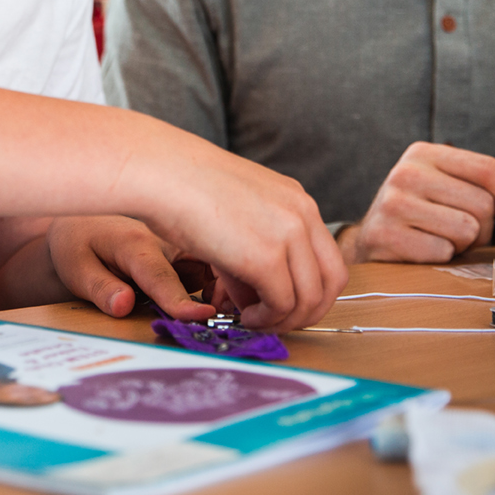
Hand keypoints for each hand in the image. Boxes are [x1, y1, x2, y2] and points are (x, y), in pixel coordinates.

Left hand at [47, 216, 216, 320]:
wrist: (81, 223)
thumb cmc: (77, 245)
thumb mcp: (76, 268)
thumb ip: (100, 289)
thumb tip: (124, 306)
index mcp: (135, 245)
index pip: (161, 277)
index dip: (181, 300)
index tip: (202, 316)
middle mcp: (164, 240)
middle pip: (204, 264)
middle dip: (221, 287)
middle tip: (213, 314)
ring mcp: (178, 244)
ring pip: (214, 264)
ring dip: (220, 285)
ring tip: (209, 307)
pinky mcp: (185, 250)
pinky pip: (211, 265)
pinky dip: (216, 281)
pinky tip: (204, 296)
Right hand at [131, 139, 348, 332]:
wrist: (161, 172)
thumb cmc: (184, 186)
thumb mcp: (237, 214)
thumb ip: (255, 252)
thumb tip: (257, 296)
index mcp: (297, 200)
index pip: (329, 258)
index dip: (312, 291)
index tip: (286, 305)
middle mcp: (301, 215)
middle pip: (333, 281)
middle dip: (309, 311)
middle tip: (278, 322)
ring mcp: (287, 235)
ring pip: (310, 298)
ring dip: (285, 320)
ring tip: (255, 320)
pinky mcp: (265, 258)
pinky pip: (281, 304)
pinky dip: (266, 320)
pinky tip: (244, 317)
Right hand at [338, 142, 494, 263]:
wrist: (375, 239)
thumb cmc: (428, 213)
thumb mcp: (463, 192)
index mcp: (425, 153)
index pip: (488, 169)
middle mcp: (405, 171)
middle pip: (482, 204)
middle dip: (480, 226)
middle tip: (459, 230)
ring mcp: (392, 203)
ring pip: (466, 230)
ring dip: (462, 244)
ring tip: (440, 238)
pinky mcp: (385, 234)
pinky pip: (442, 252)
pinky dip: (442, 258)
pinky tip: (424, 250)